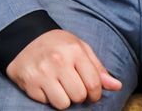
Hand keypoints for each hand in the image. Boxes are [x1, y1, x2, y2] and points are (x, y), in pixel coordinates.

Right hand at [5, 29, 121, 108]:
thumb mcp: (79, 47)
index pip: (93, 83)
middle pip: (79, 95)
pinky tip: (47, 85)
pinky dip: (49, 98)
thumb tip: (116, 86)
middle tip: (74, 87)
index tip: (92, 93)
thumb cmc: (57, 44)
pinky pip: (46, 103)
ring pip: (63, 104)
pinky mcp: (30, 84)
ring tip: (61, 87)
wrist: (25, 38)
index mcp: (75, 51)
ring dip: (64, 99)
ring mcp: (43, 73)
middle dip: (80, 96)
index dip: (96, 93)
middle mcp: (59, 61)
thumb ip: (97, 67)